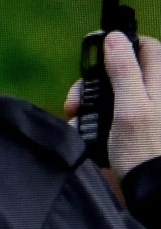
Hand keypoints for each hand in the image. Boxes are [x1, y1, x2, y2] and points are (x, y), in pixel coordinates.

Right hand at [65, 33, 160, 179]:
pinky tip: (84, 136)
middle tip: (77, 103)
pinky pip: (103, 120)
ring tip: (77, 124)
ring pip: (108, 98)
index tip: (99, 61)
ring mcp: (138, 115)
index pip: (144, 47)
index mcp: (158, 83)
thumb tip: (115, 38)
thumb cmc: (145, 151)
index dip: (121, 47)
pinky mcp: (126, 134)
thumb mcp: (130, 108)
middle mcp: (150, 96)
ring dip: (87, 109)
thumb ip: (123, 71)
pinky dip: (90, 126)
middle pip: (120, 73)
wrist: (150, 189)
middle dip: (93, 85)